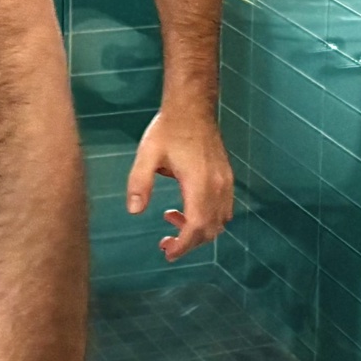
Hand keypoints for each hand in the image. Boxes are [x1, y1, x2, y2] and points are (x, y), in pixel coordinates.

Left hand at [126, 104, 233, 261]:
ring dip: (198, 230)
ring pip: (219, 221)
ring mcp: (224, 181)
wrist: (192, 107)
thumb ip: (139, 183)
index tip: (168, 252)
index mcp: (199, 182)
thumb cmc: (169, 129)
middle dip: (188, 243)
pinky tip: (188, 208)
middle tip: (165, 244)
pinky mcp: (226, 177)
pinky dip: (208, 218)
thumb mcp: (147, 155)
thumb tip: (134, 211)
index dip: (184, 245)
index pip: (197, 226)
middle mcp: (217, 185)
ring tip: (172, 219)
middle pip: (210, 229)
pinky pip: (224, 208)